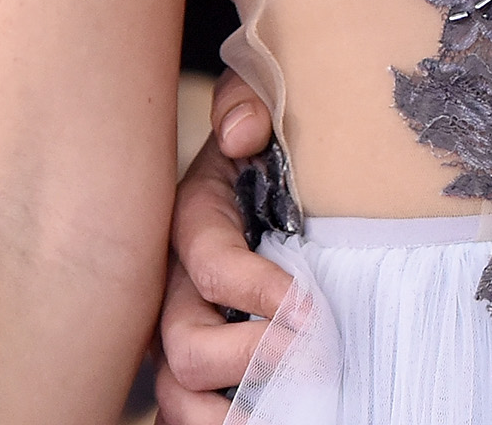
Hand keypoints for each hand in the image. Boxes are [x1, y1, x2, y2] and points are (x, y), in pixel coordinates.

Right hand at [153, 81, 291, 421]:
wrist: (267, 169)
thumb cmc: (268, 142)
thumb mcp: (260, 101)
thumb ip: (248, 98)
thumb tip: (243, 131)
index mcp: (193, 222)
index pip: (210, 267)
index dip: (257, 291)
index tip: (313, 304)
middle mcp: (175, 285)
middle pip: (187, 346)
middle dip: (254, 357)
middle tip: (317, 353)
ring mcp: (181, 330)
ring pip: (178, 394)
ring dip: (232, 411)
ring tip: (293, 402)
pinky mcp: (195, 365)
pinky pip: (187, 412)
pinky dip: (223, 422)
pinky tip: (268, 416)